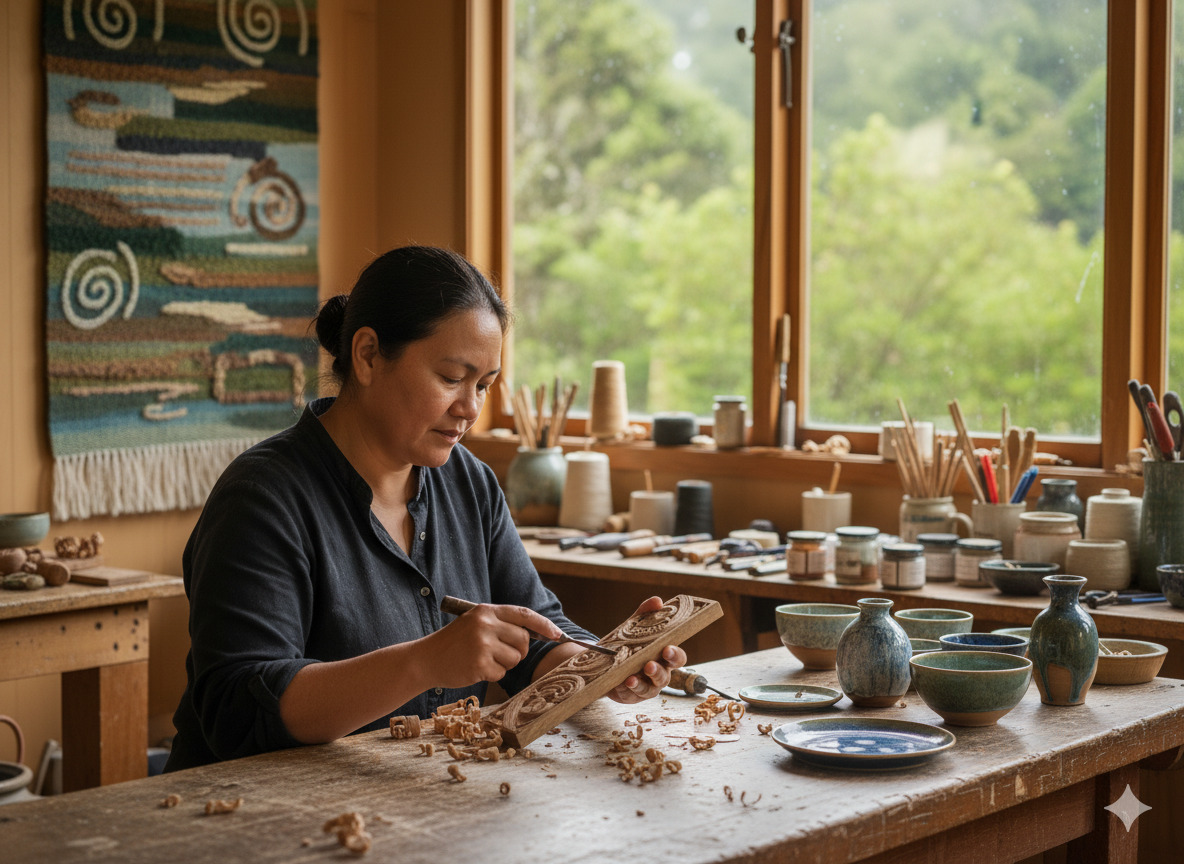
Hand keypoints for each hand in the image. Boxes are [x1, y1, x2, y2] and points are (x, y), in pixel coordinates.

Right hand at [427, 602, 564, 688]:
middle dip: (518, 650)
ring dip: (504, 664)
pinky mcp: (479, 664)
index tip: (557, 634)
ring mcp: (482, 644)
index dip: (544, 625)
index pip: (524, 614)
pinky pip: (501, 673)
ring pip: (514, 658)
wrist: (425, 659)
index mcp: (486, 610)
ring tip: (483, 659)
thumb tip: (537, 633)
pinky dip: (492, 674)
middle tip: (500, 653)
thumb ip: (502, 624)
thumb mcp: (476, 623)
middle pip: (523, 640)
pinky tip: (475, 668)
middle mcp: (486, 624)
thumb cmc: (454, 642)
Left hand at [607, 596, 687, 704]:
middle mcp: (659, 674)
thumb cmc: (628, 646)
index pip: (677, 658)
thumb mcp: (634, 628)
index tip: (667, 649)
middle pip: (665, 677)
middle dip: (658, 672)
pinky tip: (620, 683)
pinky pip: (631, 696)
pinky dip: (626, 690)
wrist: (606, 664)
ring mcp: (647, 687)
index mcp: (663, 658)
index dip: (675, 655)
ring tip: (631, 679)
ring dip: (641, 684)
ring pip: (649, 690)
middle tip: (649, 665)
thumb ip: (646, 614)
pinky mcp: (632, 696)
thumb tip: (658, 601)